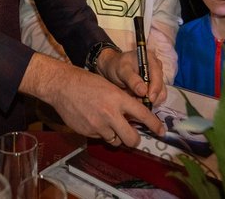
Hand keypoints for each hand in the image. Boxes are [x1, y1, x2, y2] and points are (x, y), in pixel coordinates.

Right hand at [21, 54, 165, 146]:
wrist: (62, 86)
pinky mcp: (88, 132)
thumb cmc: (87, 82)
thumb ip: (123, 101)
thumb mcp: (110, 87)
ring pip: (116, 140)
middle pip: (132, 138)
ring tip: (110, 124)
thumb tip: (136, 114)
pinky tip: (95, 121)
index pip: (143, 115)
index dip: (155, 125)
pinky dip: (102, 133)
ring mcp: (98, 125)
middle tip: (134, 135)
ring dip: (117, 135)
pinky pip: (101, 137)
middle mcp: (110, 114)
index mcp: (118, 99)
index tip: (161, 131)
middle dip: (135, 139)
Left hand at [96, 48, 166, 107]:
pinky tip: (137, 99)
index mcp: (150, 59)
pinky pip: (155, 99)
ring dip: (148, 101)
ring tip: (134, 99)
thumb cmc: (116, 66)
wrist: (112, 68)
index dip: (155, 88)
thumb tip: (144, 92)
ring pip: (160, 95)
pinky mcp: (154, 87)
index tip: (149, 99)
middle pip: (161, 87)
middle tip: (137, 100)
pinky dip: (147, 102)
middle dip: (150, 97)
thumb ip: (132, 80)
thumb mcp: (122, 71)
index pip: (158, 75)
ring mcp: (156, 78)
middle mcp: (156, 68)